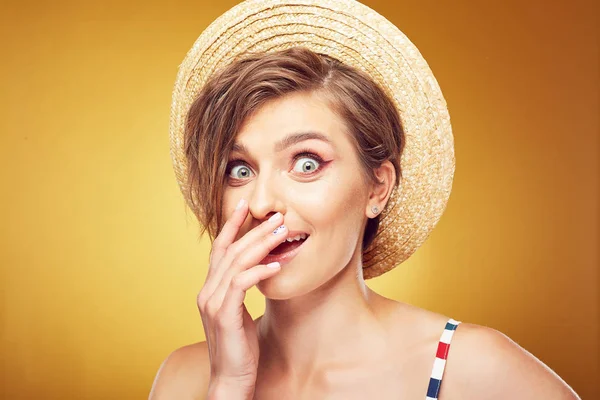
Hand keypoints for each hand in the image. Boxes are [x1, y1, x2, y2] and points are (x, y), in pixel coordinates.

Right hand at [197, 199, 287, 396]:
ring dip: (261, 245)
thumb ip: (242, 289)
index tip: (245, 206)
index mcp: (210, 288)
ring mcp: (212, 302)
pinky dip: (259, 270)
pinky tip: (277, 264)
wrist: (231, 378)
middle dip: (254, 230)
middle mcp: (207, 291)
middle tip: (276, 217)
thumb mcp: (239, 311)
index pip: (219, 249)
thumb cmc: (240, 346)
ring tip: (282, 233)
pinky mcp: (223, 315)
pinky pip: (241, 284)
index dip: (231, 225)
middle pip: (230, 250)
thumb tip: (261, 268)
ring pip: (236, 262)